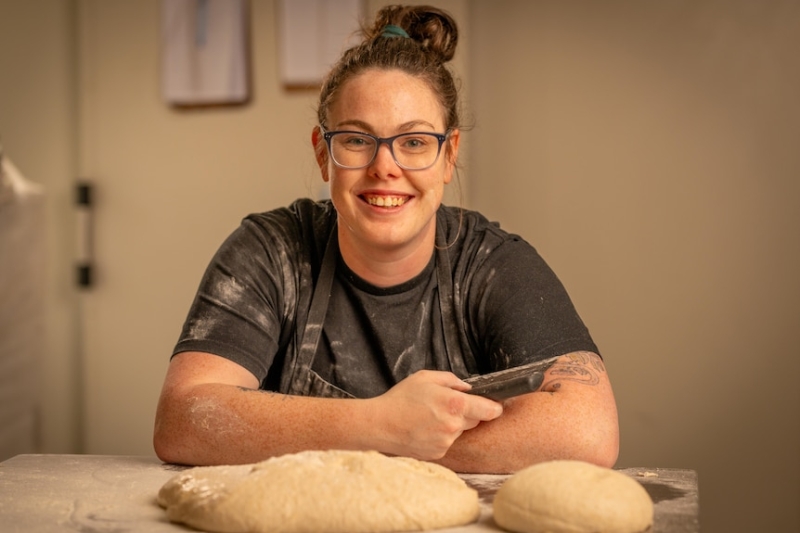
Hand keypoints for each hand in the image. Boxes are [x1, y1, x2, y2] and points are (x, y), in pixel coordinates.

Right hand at [369, 370, 502, 460]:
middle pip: (475, 420)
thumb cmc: (401, 398)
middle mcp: (454, 426)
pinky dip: (441, 435)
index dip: (494, 407)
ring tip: (430, 417)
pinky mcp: (438, 454)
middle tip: (446, 405)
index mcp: (454, 405)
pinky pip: (448, 442)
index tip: (494, 405)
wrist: (379, 425)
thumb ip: (451, 380)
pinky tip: (425, 428)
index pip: (489, 410)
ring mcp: (446, 442)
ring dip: (453, 424)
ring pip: (460, 431)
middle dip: (467, 413)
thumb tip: (467, 388)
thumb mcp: (425, 378)